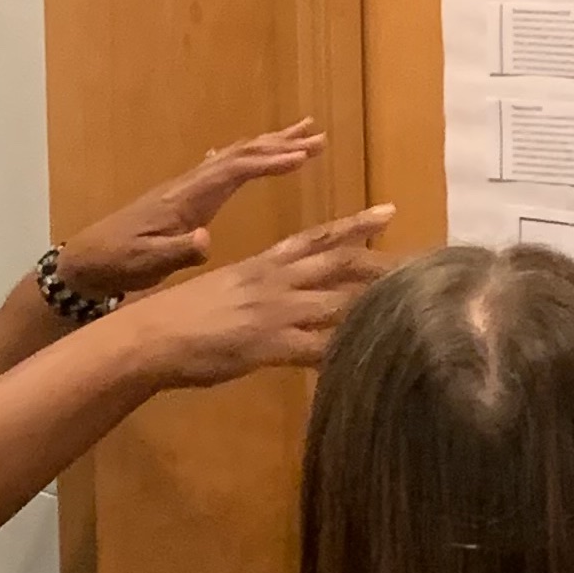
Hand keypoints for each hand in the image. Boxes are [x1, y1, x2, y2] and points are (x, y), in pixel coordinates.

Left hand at [56, 119, 329, 302]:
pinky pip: (221, 169)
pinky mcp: (181, 198)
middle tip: (318, 135)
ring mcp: (184, 189)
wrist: (85, 261)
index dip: (268, 162)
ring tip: (301, 136)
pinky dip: (245, 157)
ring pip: (233, 157)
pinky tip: (251, 154)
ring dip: (267, 146)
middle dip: (279, 144)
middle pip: (239, 154)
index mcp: (185, 199)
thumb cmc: (117, 264)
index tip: (303, 157)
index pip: (234, 171)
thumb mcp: (148, 264)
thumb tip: (207, 239)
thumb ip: (178, 252)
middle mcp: (187, 186)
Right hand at [114, 204, 395, 389]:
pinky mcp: (269, 344)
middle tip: (425, 256)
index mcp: (261, 266)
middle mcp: (275, 282)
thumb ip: (248, 293)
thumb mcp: (219, 293)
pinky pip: (319, 350)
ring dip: (378, 304)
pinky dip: (346, 354)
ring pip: (340, 302)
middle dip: (384, 260)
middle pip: (341, 264)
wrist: (148, 335)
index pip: (316, 239)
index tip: (387, 213)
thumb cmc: (173, 318)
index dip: (354, 227)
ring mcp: (275, 312)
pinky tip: (374, 359)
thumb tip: (262, 300)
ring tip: (417, 304)